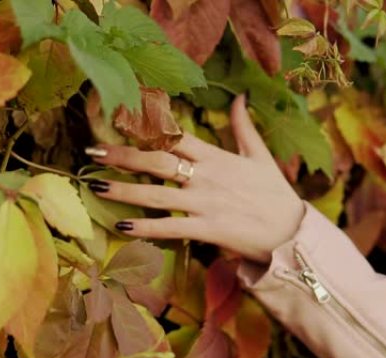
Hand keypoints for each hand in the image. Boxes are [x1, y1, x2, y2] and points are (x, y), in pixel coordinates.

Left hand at [85, 94, 304, 263]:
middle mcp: (206, 176)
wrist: (293, 232)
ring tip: (95, 186)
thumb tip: (240, 98)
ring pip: (156, 194)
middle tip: (93, 152)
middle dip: (123, 155)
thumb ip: (243, 127)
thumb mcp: (259, 156)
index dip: (147, 127)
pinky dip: (145, 228)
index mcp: (216, 157)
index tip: (120, 121)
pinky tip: (121, 226)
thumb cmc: (275, 194)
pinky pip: (170, 227)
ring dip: (123, 190)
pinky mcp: (207, 229)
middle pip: (157, 161)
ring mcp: (205, 203)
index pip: (176, 136)